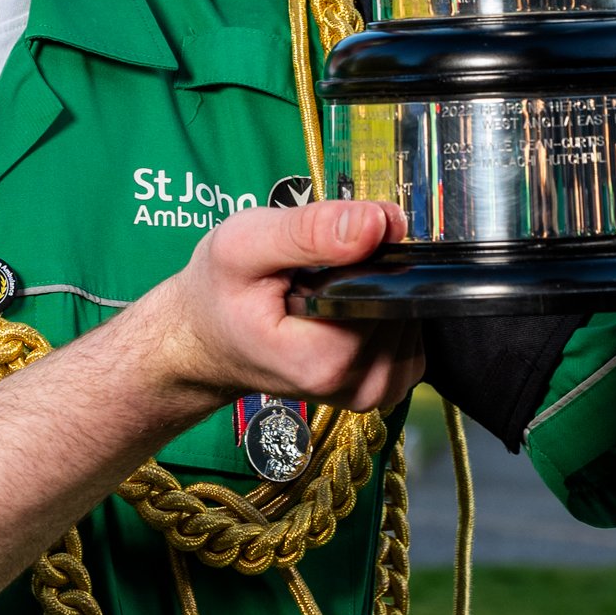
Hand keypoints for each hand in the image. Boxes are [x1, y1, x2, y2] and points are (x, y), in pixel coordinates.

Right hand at [136, 198, 424, 417]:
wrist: (204, 340)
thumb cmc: (217, 294)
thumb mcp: (242, 245)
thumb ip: (309, 231)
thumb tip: (378, 222)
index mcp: (324, 359)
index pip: (387, 288)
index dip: (369, 254)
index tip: (328, 249)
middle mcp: (355, 385)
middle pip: (403, 301)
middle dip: (371, 270)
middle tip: (316, 269)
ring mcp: (372, 392)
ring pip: (411, 316)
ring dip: (377, 290)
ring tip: (323, 289)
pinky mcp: (381, 387)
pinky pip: (410, 334)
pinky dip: (382, 311)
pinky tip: (341, 307)